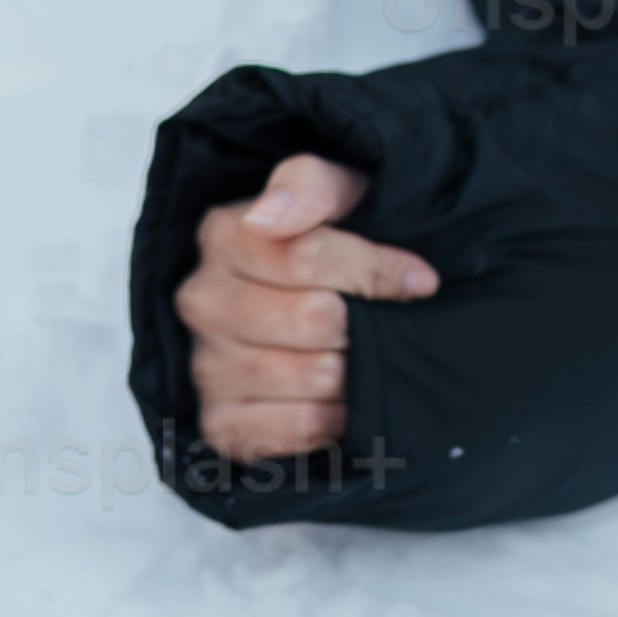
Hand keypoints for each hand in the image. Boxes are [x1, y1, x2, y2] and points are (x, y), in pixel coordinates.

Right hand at [177, 147, 442, 466]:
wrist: (326, 308)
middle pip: (314, 318)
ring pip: (313, 375)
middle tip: (377, 320)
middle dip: (364, 321)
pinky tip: (343, 399)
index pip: (308, 256)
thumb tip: (269, 216)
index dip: (375, 271)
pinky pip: (296, 429)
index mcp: (224, 235)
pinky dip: (336, 418)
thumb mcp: (340, 192)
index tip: (415, 279)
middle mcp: (202, 300)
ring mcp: (205, 365)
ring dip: (356, 369)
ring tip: (360, 356)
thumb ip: (311, 187)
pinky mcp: (220, 423)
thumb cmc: (339, 244)